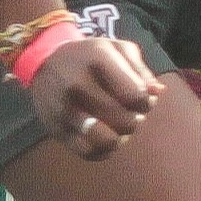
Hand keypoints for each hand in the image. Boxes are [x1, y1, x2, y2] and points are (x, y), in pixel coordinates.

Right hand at [26, 34, 159, 159]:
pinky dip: (103, 150)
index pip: (136, 95)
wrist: (43, 61)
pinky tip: (106, 138)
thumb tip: (158, 93)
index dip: (146, 102)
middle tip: (131, 114)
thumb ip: (140, 69)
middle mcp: (77, 83)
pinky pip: (88, 152)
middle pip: (124, 120)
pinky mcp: (56, 128)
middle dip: (135, 120)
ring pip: (106, 140)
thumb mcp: (115, 49)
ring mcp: (64, 109)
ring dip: (121, 138)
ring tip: (119, 130)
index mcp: (97, 59)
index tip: (140, 99)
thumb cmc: (88, 55)